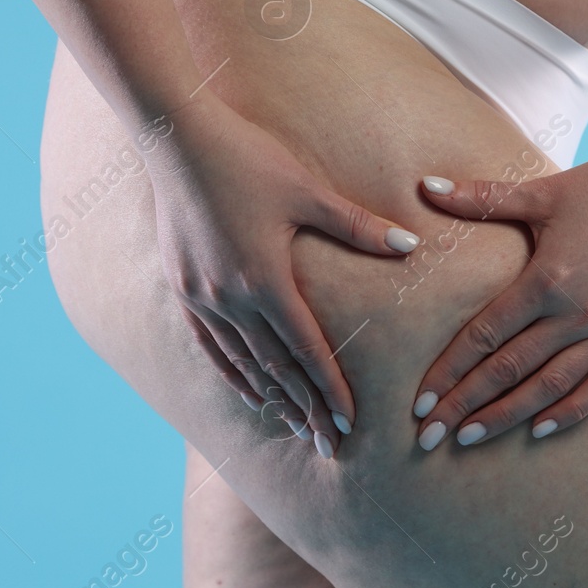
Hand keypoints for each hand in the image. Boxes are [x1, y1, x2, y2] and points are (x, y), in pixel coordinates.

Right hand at [142, 96, 422, 458]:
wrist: (176, 139)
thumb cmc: (248, 159)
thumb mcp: (308, 190)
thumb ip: (359, 226)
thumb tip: (410, 247)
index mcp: (266, 280)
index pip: (306, 351)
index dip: (329, 389)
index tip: (350, 423)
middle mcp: (231, 299)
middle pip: (276, 369)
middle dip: (306, 409)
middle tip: (331, 448)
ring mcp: (202, 297)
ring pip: (242, 363)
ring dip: (272, 399)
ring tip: (296, 428)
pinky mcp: (183, 288)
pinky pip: (209, 346)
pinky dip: (232, 373)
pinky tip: (249, 392)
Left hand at [410, 128, 587, 447]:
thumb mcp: (542, 192)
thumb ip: (483, 198)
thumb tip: (426, 186)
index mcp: (549, 278)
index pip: (486, 336)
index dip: (449, 372)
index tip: (419, 403)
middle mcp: (580, 312)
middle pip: (511, 370)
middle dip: (466, 405)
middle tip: (429, 436)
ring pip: (552, 385)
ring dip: (508, 415)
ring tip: (470, 438)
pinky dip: (572, 410)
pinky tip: (540, 429)